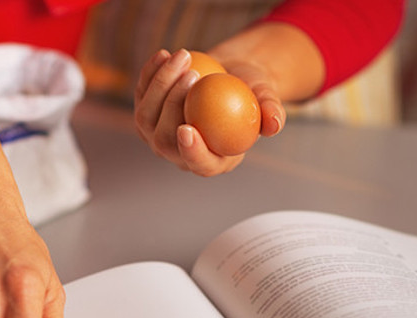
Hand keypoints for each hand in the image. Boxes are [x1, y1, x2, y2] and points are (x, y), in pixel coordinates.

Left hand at [133, 48, 285, 176]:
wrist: (228, 76)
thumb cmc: (251, 91)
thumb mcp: (266, 97)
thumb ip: (271, 111)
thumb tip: (275, 124)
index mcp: (210, 161)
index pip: (197, 163)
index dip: (189, 151)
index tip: (187, 128)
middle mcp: (178, 153)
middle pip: (164, 140)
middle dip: (173, 106)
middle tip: (192, 75)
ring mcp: (156, 135)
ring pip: (145, 117)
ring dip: (161, 84)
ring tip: (184, 56)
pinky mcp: (146, 112)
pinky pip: (141, 95)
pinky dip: (151, 73)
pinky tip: (164, 54)